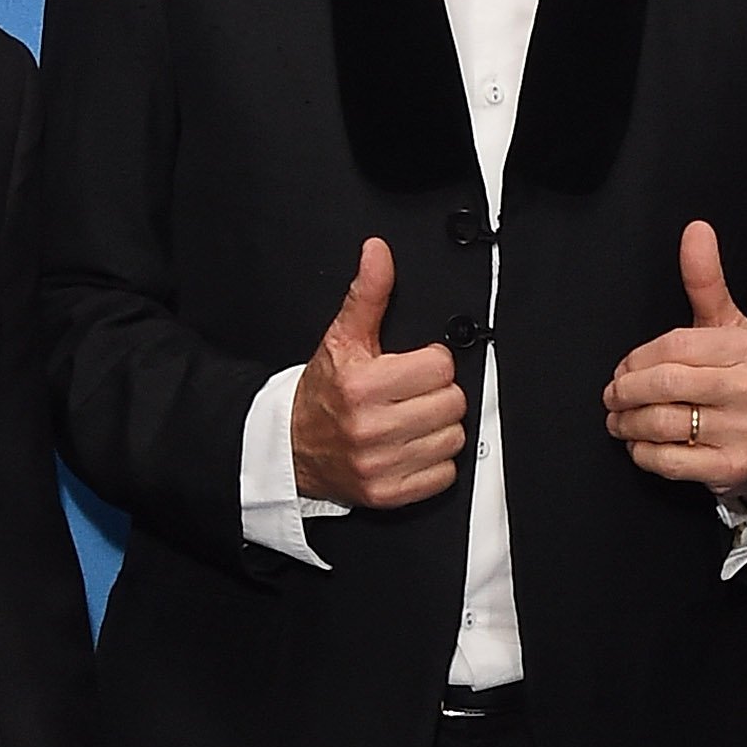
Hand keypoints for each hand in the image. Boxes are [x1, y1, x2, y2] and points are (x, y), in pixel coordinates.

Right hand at [291, 238, 465, 508]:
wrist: (292, 447)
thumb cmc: (323, 391)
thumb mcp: (342, 337)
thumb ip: (367, 293)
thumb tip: (378, 251)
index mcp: (361, 385)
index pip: (439, 365)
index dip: (430, 362)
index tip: (411, 367)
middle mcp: (370, 428)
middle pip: (452, 402)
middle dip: (437, 394)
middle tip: (412, 394)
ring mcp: (380, 465)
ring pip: (453, 438)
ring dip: (438, 428)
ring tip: (411, 419)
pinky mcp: (388, 495)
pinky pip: (444, 475)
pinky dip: (434, 462)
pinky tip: (410, 447)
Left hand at [604, 221, 746, 505]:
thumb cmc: (739, 377)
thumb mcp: (728, 326)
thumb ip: (705, 282)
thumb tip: (696, 230)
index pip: (675, 345)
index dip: (638, 358)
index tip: (623, 367)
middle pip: (664, 383)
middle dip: (626, 390)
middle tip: (612, 394)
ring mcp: (744, 430)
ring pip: (661, 422)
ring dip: (627, 422)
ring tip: (618, 419)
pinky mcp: (732, 467)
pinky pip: (668, 459)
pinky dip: (643, 452)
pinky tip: (640, 443)